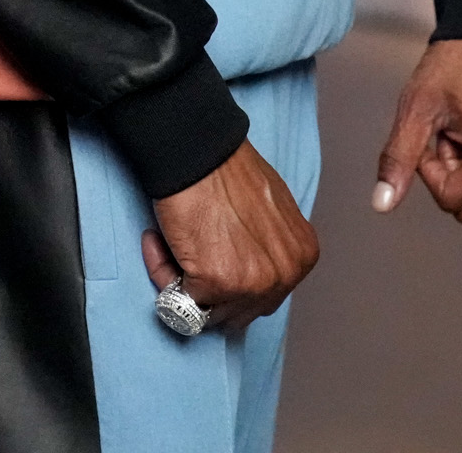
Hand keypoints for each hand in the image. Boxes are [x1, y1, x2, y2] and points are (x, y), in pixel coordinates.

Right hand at [142, 138, 319, 339]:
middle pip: (239, 312)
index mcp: (301, 258)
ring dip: (183, 281)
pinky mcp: (217, 283)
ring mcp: (253, 283)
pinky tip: (160, 240)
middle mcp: (284, 277)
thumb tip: (243, 268)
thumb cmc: (226, 170)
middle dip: (210, 289)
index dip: (230, 280)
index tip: (209, 255)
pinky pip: (178, 298)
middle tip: (188, 254)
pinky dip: (162, 271)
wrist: (197, 150)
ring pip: (208, 312)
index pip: (264, 297)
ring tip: (172, 243)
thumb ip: (267, 247)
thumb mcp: (272, 213)